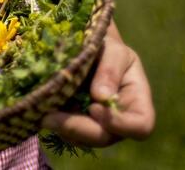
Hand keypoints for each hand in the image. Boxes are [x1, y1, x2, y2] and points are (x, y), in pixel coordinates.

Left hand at [41, 26, 154, 146]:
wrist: (86, 47)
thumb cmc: (106, 46)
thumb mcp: (113, 50)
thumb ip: (110, 71)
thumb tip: (101, 97)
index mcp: (138, 103)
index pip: (141, 126)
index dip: (119, 124)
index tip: (95, 108)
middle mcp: (119, 121)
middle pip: (105, 137)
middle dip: (78, 129)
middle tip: (51, 118)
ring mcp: (97, 125)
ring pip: (82, 139)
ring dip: (62, 127)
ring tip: (44, 112)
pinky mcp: (76, 123)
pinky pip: (67, 132)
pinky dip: (55, 123)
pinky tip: (43, 110)